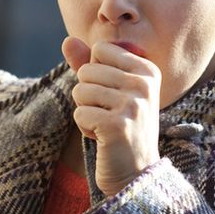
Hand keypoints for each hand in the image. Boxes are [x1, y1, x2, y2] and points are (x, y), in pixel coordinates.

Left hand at [62, 36, 161, 195]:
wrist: (136, 173)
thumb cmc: (122, 127)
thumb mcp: (109, 90)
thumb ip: (89, 64)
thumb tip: (67, 40)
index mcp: (147, 69)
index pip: (100, 50)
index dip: (96, 73)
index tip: (114, 95)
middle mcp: (144, 84)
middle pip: (87, 70)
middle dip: (88, 94)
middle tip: (109, 114)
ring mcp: (133, 104)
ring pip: (80, 91)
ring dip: (86, 111)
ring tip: (106, 125)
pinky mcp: (117, 125)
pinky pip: (79, 113)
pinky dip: (85, 128)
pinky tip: (103, 138)